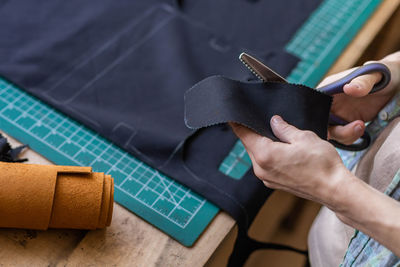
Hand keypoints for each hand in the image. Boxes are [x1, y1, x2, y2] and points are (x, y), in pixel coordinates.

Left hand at [231, 116, 352, 208]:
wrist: (335, 190)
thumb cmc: (322, 164)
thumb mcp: (304, 137)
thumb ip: (285, 128)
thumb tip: (274, 121)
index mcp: (265, 155)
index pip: (244, 134)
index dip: (238, 122)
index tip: (233, 114)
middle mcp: (261, 169)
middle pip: (249, 145)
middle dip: (252, 131)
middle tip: (258, 118)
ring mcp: (267, 178)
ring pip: (257, 155)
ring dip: (261, 143)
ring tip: (272, 132)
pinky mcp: (274, 183)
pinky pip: (264, 164)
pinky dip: (267, 155)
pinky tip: (279, 148)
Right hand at [321, 52, 399, 144]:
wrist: (398, 83)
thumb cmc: (385, 73)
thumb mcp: (376, 74)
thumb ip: (362, 81)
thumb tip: (348, 88)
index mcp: (329, 87)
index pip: (312, 103)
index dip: (313, 115)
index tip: (326, 124)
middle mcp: (330, 102)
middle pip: (318, 121)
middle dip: (331, 130)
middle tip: (352, 128)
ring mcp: (338, 114)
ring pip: (330, 131)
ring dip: (344, 135)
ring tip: (361, 126)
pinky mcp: (347, 123)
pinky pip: (342, 136)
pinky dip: (350, 137)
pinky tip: (362, 129)